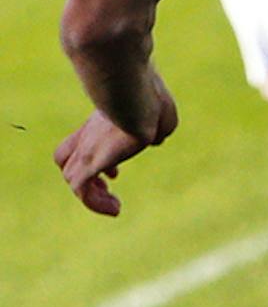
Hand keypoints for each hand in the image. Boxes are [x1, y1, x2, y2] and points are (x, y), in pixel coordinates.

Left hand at [53, 91, 176, 215]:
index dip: (96, 160)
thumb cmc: (151, 99)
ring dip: (93, 196)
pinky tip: (116, 210)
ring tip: (115, 207)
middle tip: (109, 186)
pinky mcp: (90, 162)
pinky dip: (95, 204)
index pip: (83, 142)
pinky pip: (82, 191)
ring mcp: (87, 148)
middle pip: (65, 159)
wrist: (135, 96)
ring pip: (72, 178)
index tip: (115, 175)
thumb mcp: (163, 115)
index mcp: (103, 121)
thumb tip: (155, 140)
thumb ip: (160, 128)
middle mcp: (89, 135)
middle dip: (84, 176)